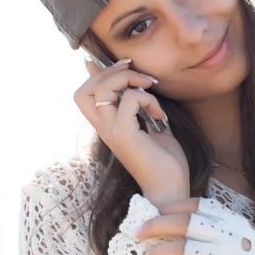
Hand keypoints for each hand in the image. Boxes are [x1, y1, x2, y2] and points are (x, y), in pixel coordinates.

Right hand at [74, 58, 189, 206]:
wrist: (172, 188)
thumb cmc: (164, 161)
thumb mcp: (151, 125)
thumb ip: (142, 106)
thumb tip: (140, 86)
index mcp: (106, 126)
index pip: (83, 95)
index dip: (96, 74)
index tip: (124, 66)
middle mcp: (103, 129)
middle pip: (85, 90)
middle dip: (110, 71)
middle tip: (136, 72)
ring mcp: (112, 132)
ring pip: (104, 89)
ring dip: (130, 79)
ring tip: (150, 88)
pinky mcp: (124, 135)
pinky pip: (131, 99)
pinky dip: (149, 99)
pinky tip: (160, 116)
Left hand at [135, 197, 254, 254]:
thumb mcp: (240, 230)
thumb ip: (216, 223)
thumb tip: (180, 218)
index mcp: (231, 219)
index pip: (195, 205)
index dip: (172, 207)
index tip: (156, 210)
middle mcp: (226, 236)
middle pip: (183, 224)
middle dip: (156, 226)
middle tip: (138, 231)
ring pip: (182, 250)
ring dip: (159, 252)